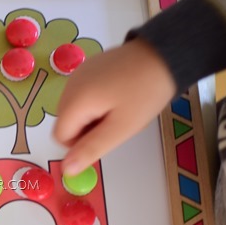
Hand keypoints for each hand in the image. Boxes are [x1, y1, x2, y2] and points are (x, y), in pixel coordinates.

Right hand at [52, 39, 175, 174]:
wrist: (164, 54)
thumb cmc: (144, 94)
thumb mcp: (121, 128)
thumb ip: (91, 149)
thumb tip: (65, 170)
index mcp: (74, 101)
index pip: (60, 137)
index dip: (81, 143)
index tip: (107, 134)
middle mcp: (69, 86)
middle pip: (66, 122)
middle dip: (86, 129)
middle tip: (116, 122)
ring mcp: (77, 75)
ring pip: (74, 110)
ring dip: (91, 116)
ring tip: (118, 107)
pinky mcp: (88, 68)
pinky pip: (81, 95)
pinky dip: (94, 102)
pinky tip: (116, 94)